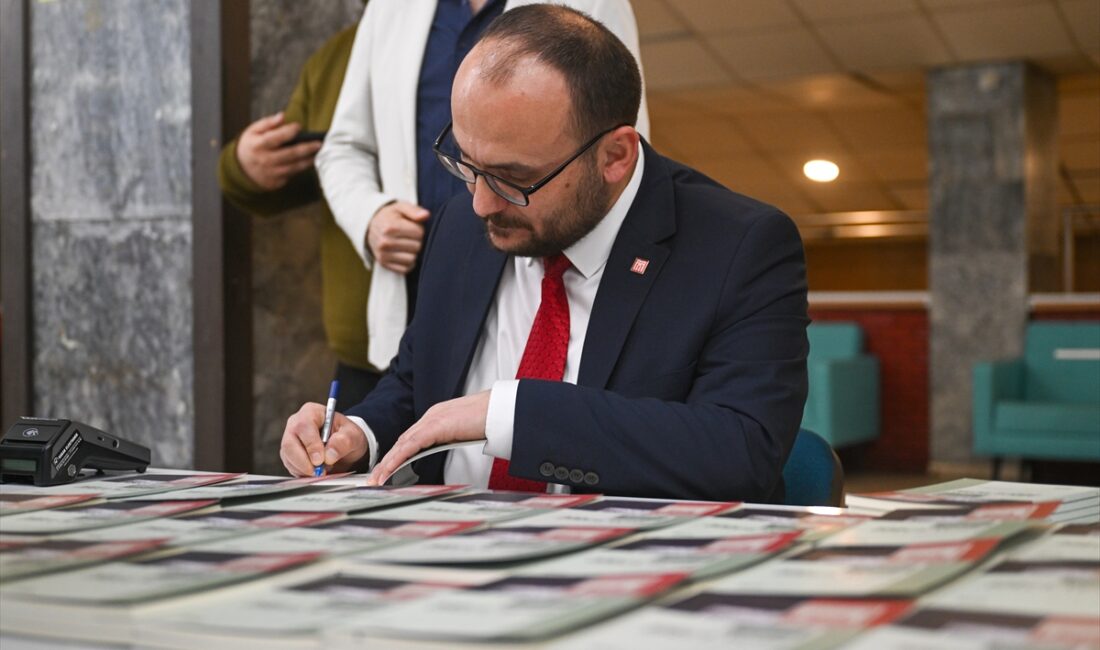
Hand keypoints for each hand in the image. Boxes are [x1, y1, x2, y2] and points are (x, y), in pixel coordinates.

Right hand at [236, 112, 321, 189]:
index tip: (298, 126)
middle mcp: (265, 160)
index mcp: (258, 145)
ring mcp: (271, 173)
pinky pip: (293, 174)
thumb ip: (268, 123)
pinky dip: (302, 168)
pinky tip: (310, 160)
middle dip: (307, 148)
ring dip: (309, 160)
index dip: (288, 132)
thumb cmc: (251, 145)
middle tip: (319, 143)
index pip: (275, 138)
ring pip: (295, 167)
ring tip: (319, 152)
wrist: (241, 170)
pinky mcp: (277, 182)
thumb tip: (282, 116)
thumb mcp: (253, 131)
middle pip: (290, 154)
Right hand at [280, 402, 367, 476]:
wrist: (345, 445)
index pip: (304, 426)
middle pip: (289, 443)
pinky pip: (290, 466)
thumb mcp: (354, 435)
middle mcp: (296, 424)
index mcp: (311, 412)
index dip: (311, 445)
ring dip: (304, 469)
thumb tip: (329, 455)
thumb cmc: (347, 435)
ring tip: (323, 471)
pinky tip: (316, 472)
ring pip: (288, 457)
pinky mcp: (289, 454)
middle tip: (319, 472)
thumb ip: (344, 441)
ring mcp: (290, 439)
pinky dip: (303, 473)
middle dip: (304, 462)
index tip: (320, 460)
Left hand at [366, 391, 490, 485]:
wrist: (500, 408)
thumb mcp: (466, 431)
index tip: (387, 470)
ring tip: (376, 480)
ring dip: (387, 464)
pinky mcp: (435, 426)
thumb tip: (452, 446)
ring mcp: (432, 420)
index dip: (397, 455)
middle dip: (386, 462)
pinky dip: (398, 459)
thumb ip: (454, 437)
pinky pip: (411, 445)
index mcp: (437, 417)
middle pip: (402, 442)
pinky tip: (388, 470)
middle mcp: (431, 417)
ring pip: (402, 445)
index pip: (410, 439)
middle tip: (374, 479)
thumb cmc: (490, 418)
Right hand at [367, 201, 430, 273]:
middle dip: (417, 240)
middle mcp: (385, 242)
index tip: (412, 226)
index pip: (419, 233)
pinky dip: (408, 262)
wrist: (371, 226)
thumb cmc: (390, 216)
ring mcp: (383, 254)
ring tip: (406, 243)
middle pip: (417, 246)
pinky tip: (403, 253)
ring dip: (413, 252)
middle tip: (408, 235)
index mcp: (390, 227)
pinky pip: (406, 268)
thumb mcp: (401, 207)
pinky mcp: (384, 264)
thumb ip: (414, 210)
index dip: (419, 229)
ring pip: (412, 259)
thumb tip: (426, 215)